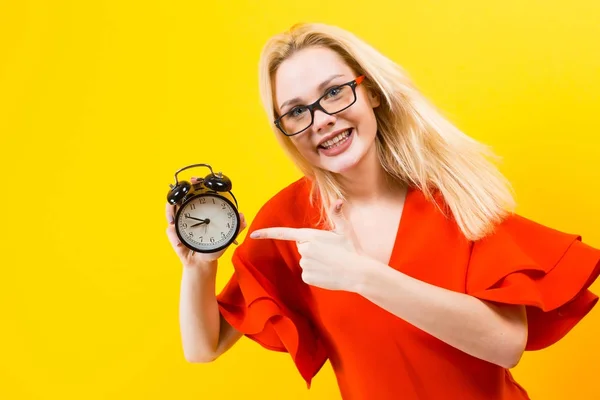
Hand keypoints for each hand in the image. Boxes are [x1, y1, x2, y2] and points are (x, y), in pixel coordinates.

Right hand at [166, 177, 246, 266]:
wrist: (203, 263)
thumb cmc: (214, 247)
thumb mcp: (227, 236)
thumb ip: (236, 227)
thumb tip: (242, 216)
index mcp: (202, 210)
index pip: (197, 193)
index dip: (195, 184)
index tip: (194, 180)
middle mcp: (189, 212)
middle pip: (179, 196)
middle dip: (177, 192)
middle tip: (179, 193)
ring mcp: (179, 222)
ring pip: (170, 210)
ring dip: (170, 213)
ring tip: (174, 222)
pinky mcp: (174, 234)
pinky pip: (170, 231)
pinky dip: (175, 238)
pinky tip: (180, 244)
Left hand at [250, 200, 369, 291]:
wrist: (358, 273)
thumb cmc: (352, 250)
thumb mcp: (345, 231)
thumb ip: (337, 215)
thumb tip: (338, 200)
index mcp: (311, 235)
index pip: (284, 233)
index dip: (267, 233)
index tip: (253, 234)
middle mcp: (305, 249)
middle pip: (302, 247)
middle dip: (313, 249)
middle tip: (329, 252)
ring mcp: (305, 264)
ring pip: (305, 261)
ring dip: (315, 261)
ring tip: (331, 263)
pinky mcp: (307, 277)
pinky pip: (307, 274)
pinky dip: (316, 274)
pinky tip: (328, 273)